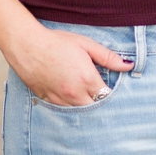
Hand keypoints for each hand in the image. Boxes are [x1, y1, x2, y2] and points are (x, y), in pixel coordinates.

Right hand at [5, 25, 131, 105]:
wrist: (26, 44)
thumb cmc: (56, 42)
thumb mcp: (85, 44)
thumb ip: (108, 57)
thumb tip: (129, 65)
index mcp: (87, 79)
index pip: (108, 96)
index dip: (112, 94)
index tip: (111, 89)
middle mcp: (75, 93)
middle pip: (96, 109)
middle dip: (100, 103)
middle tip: (101, 95)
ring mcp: (61, 99)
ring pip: (81, 113)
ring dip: (86, 106)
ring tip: (87, 97)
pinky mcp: (48, 100)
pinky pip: (65, 110)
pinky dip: (71, 107)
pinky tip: (71, 98)